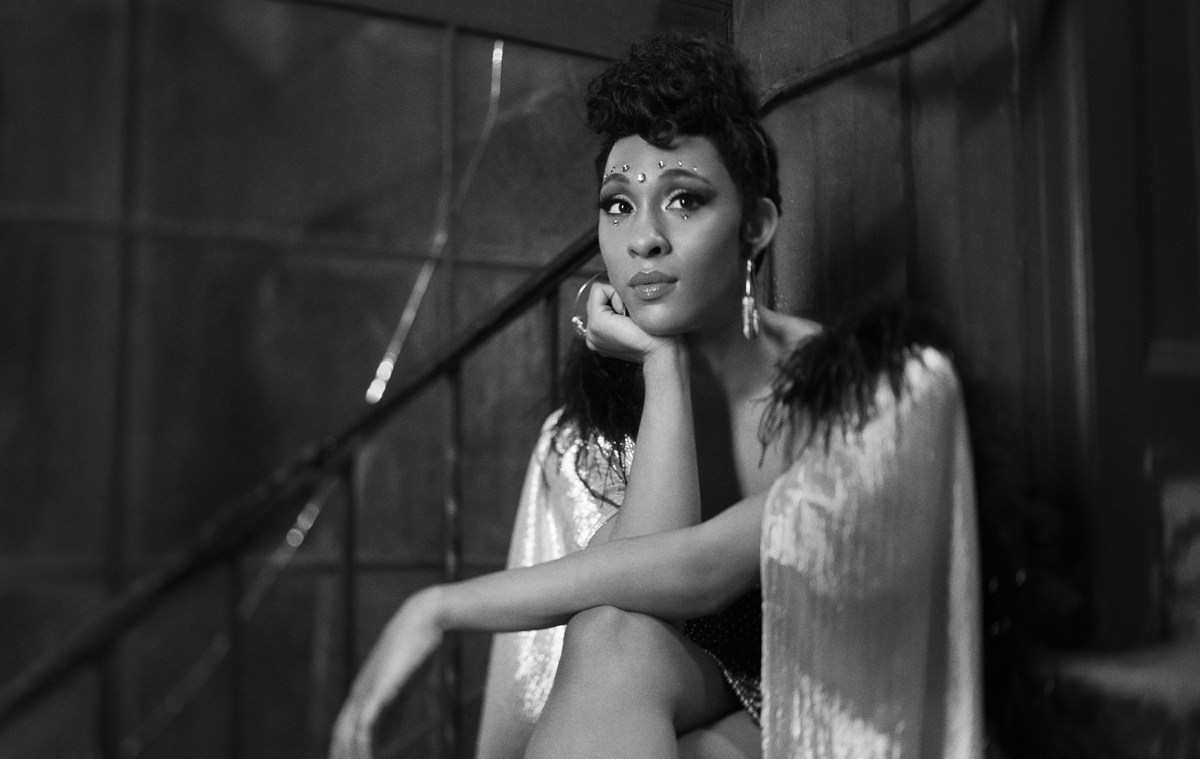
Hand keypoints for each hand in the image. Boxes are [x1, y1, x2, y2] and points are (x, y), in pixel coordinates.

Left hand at [329, 587, 443, 758]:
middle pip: (340, 733)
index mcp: (363, 691)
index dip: (340, 748)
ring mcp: (367, 689)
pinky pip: (364, 723)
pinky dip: (362, 743)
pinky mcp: (380, 688)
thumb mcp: (403, 684)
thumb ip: (394, 708)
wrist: (423, 619)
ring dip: (350, 754)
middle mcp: (359, 692)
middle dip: (340, 754)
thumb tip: (388, 730)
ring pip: (347, 731)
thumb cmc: (417, 649)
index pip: (343, 728)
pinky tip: (367, 755)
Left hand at [583, 283, 678, 363]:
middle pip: (596, 299)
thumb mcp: (634, 303)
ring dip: (613, 310)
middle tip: (628, 315)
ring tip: (628, 322)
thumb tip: (616, 286)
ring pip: (599, 310)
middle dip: (612, 301)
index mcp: (596, 323)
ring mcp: (594, 341)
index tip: (628, 309)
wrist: (661, 353)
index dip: (617, 294)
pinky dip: (613, 321)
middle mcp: (590, 333)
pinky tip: (625, 328)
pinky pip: (602, 322)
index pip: (599, 289)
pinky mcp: (601, 346)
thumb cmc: (653, 329)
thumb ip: (617, 292)